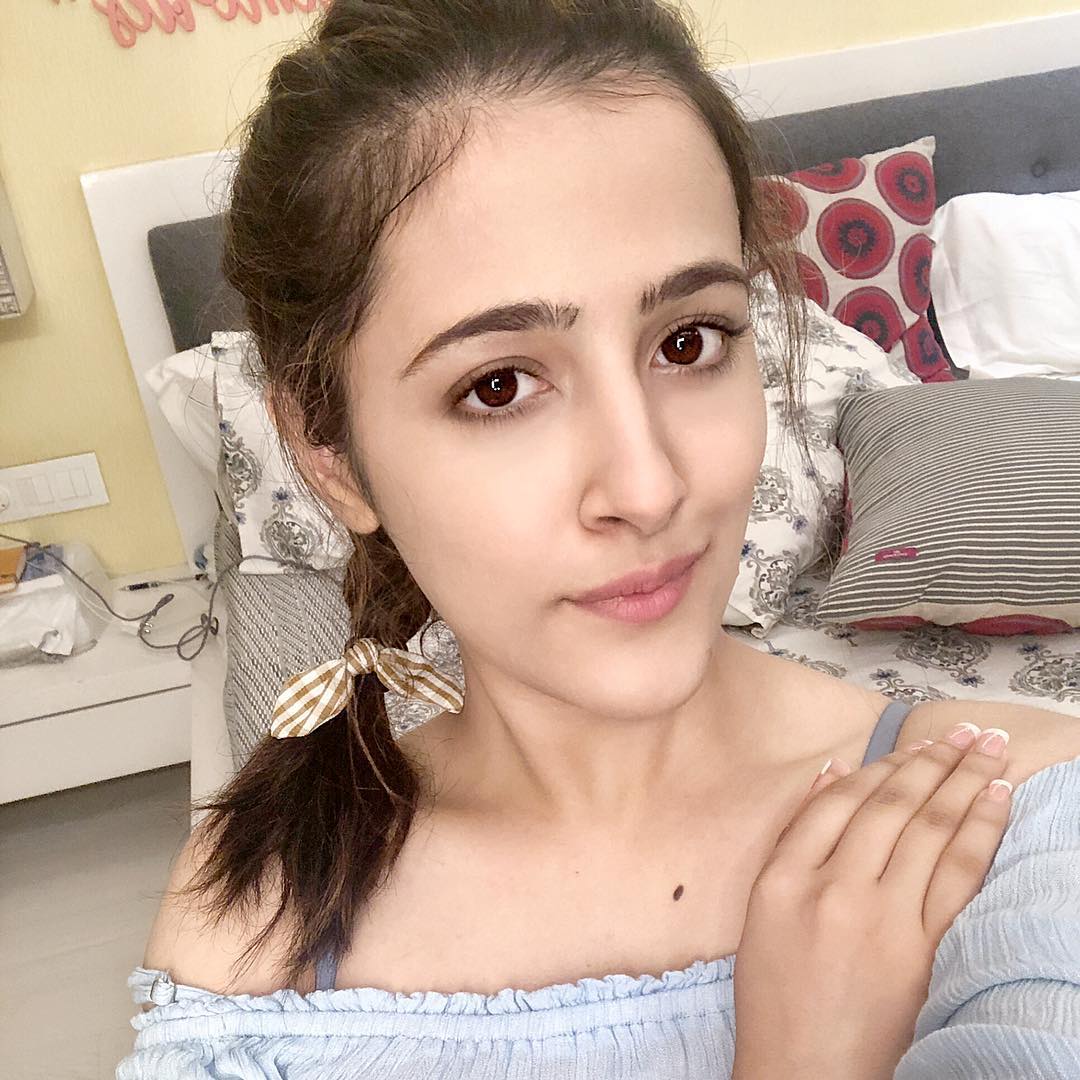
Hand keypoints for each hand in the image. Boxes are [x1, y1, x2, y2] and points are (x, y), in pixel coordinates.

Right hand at [731, 722, 1013, 1079]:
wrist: (806, 1070)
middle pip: (892, 808)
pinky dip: (980, 832)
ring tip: (989, 750)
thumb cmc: (776, 993)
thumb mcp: (762, 908)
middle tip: (966, 733)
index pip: (841, 801)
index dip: (884, 766)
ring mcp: (881, 919)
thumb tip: (832, 775)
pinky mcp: (921, 951)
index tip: (915, 744)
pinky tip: (995, 801)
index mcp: (785, 878)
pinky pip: (958, 877)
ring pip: (930, 832)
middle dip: (934, 761)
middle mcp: (833, 889)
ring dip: (964, 782)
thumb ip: (793, 838)